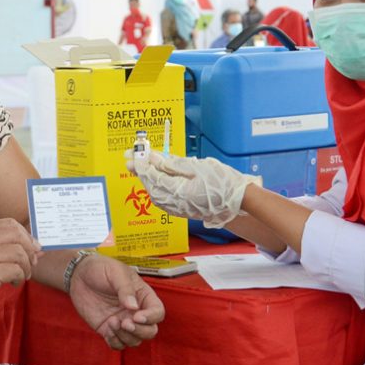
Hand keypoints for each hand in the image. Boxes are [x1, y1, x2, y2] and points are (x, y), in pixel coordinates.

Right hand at [0, 218, 39, 320]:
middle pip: (16, 235)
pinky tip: (14, 283)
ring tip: (22, 276)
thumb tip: (39, 248)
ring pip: (18, 253)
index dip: (25, 235)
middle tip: (31, 263)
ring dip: (26, 266)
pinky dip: (20, 277)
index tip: (31, 249)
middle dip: (29, 249)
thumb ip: (10, 249)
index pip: (9, 224)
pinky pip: (15, 269)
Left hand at [68, 255, 164, 349]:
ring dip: (125, 336)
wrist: (79, 274)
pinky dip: (115, 342)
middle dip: (140, 331)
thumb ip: (125, 289)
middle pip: (150, 331)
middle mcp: (136, 311)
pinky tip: (107, 329)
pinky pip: (118, 344)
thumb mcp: (116, 272)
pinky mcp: (108, 329)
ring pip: (134, 341)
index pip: (158, 312)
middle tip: (125, 322)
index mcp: (143, 296)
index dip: (151, 317)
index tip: (137, 316)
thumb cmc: (101, 268)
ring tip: (111, 322)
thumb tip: (133, 307)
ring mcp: (123, 322)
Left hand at [127, 150, 258, 228]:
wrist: (236, 203)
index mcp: (178, 191)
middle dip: (139, 170)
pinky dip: (154, 187)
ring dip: (145, 179)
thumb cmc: (221, 182)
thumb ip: (172, 163)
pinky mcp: (179, 211)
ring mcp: (176, 209)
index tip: (133, 154)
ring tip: (137, 166)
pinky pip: (161, 199)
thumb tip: (152, 158)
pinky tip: (152, 179)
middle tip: (128, 158)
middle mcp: (174, 203)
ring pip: (153, 192)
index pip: (153, 176)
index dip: (142, 164)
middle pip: (150, 185)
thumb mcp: (197, 167)